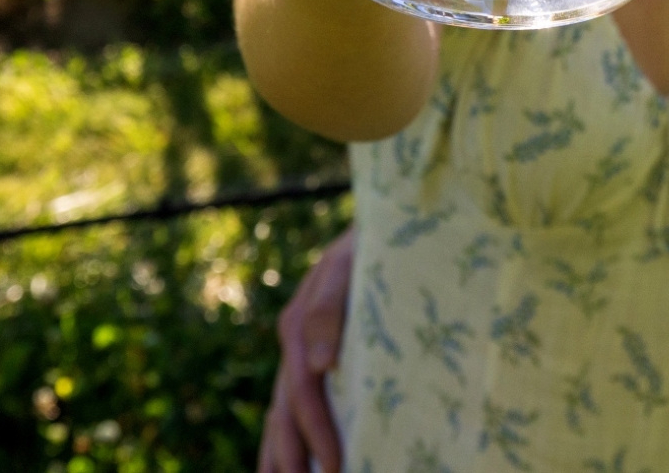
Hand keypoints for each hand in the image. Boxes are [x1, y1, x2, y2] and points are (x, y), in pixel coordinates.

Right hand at [258, 226, 357, 472]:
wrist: (389, 220)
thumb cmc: (377, 241)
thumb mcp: (353, 261)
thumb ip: (330, 306)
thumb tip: (319, 364)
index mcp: (299, 324)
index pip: (303, 394)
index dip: (318, 435)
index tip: (338, 468)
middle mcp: (295, 344)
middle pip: (284, 416)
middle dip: (292, 460)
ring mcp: (302, 353)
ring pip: (280, 418)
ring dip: (281, 457)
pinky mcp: (316, 358)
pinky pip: (291, 409)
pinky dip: (286, 442)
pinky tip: (295, 467)